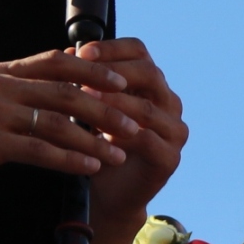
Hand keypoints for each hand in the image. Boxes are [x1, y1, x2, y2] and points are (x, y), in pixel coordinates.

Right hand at [0, 50, 138, 193]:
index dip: (94, 70)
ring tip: (121, 152)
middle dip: (106, 107)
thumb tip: (52, 88)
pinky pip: (39, 150)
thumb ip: (13, 91)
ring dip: (95, 138)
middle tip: (136, 122)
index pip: (56, 61)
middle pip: (66, 90)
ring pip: (57, 121)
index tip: (124, 81)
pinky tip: (91, 167)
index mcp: (0, 71)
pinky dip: (70, 158)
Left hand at [74, 37, 186, 222]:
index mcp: (150, 85)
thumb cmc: (96, 146)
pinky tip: (99, 134)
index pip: (139, 52)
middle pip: (150, 73)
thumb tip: (68, 50)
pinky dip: (123, 136)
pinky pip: (148, 140)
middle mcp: (168, 103)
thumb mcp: (87, 109)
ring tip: (86, 100)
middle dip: (114, 72)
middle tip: (83, 75)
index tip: (82, 52)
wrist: (106, 194)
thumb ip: (83, 81)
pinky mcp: (170, 159)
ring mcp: (174, 131)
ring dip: (115, 103)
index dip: (112, 48)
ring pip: (148, 109)